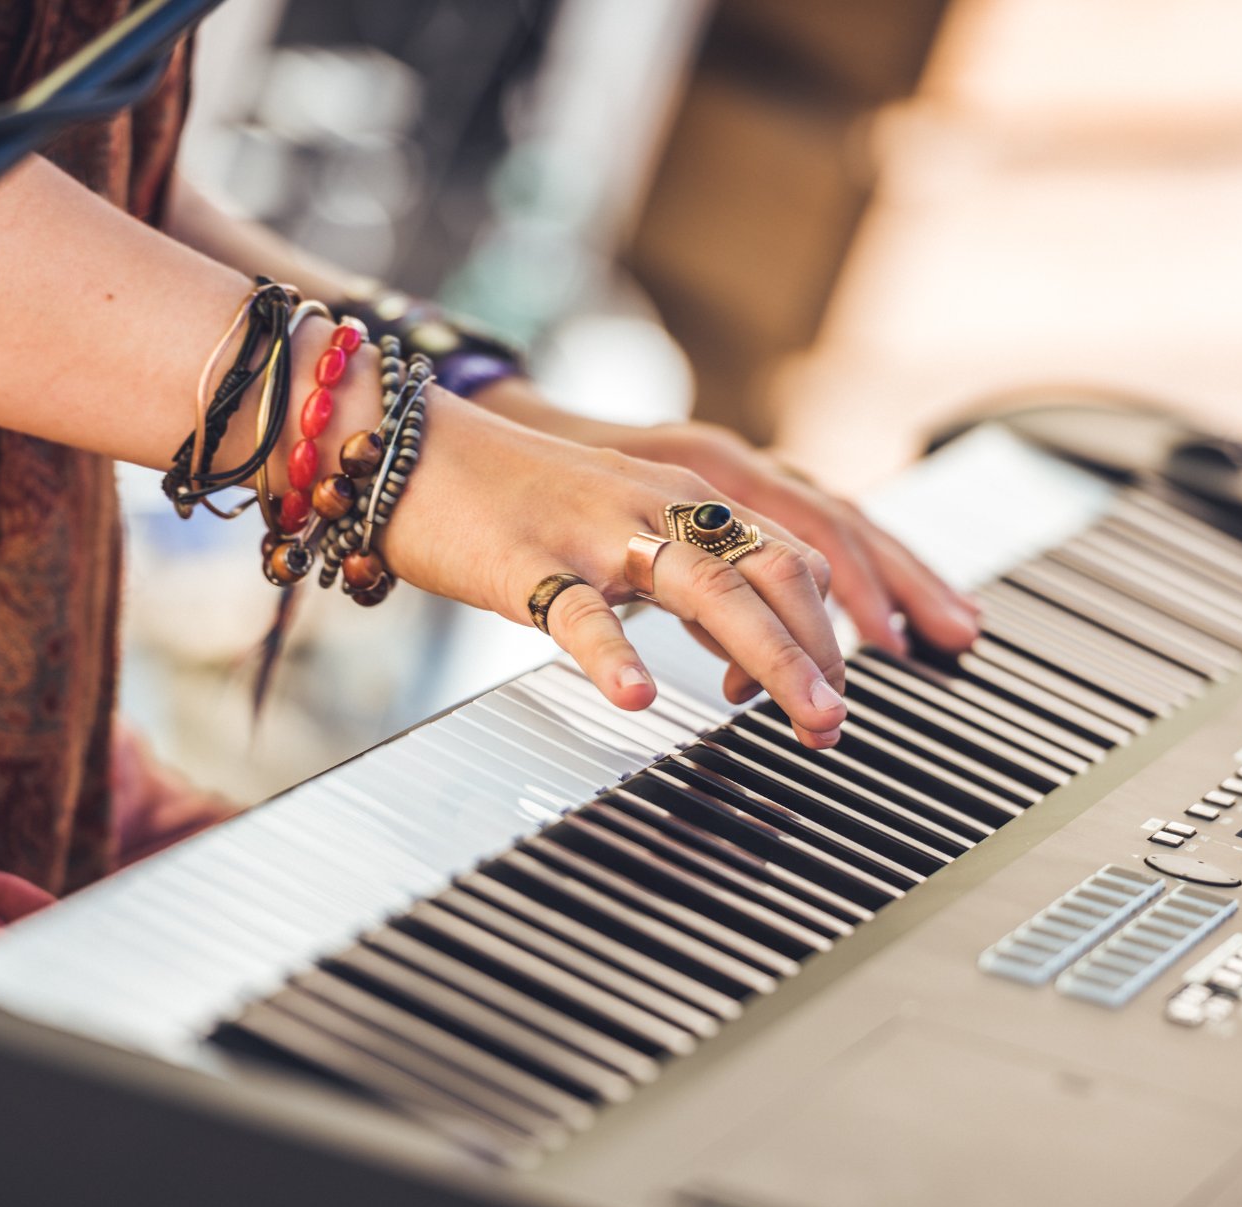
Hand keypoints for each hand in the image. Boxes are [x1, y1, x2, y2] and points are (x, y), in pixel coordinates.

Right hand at [382, 395, 850, 747]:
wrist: (406, 446)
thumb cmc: (513, 497)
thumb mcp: (622, 526)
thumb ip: (688, 580)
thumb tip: (745, 660)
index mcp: (685, 498)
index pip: (793, 558)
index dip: (823, 630)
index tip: (820, 695)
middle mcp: (657, 505)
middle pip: (774, 573)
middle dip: (822, 651)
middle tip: (835, 725)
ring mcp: (596, 531)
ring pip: (709, 589)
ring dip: (770, 658)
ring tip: (800, 718)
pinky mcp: (527, 561)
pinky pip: (579, 613)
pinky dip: (615, 656)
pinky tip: (638, 696)